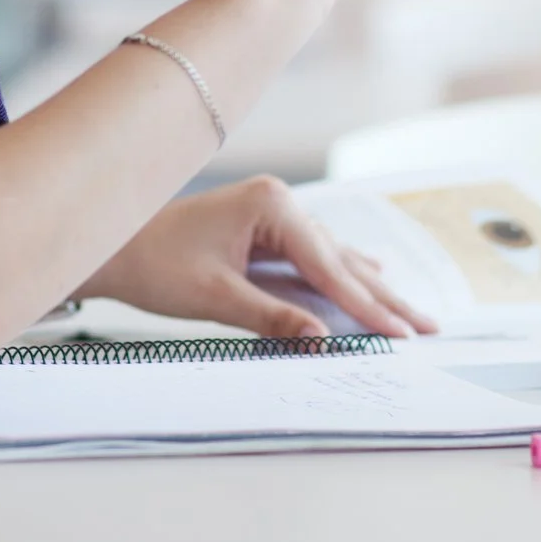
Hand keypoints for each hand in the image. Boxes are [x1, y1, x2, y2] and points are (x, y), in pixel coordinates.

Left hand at [77, 175, 433, 339]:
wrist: (114, 244)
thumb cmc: (155, 265)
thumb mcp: (215, 297)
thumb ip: (273, 317)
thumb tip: (322, 339)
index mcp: (272, 204)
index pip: (330, 265)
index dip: (367, 305)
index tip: (402, 334)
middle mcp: (279, 201)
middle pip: (341, 259)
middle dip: (383, 297)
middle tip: (427, 328)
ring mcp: (274, 212)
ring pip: (333, 258)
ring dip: (369, 289)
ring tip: (409, 314)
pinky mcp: (265, 228)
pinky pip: (315, 256)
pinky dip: (343, 275)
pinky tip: (372, 275)